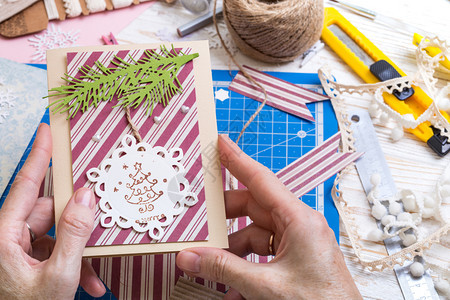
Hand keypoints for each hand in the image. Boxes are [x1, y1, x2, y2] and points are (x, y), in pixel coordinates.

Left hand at [0, 124, 105, 298]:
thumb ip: (73, 232)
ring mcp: (18, 249)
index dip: (39, 155)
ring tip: (90, 271)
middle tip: (94, 220)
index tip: (47, 131)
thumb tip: (84, 196)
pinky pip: (55, 249)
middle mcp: (8, 238)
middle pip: (47, 211)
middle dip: (74, 221)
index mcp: (3, 237)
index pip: (25, 185)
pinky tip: (87, 280)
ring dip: (77, 249)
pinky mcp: (28, 259)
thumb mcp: (59, 275)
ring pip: (55, 231)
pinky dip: (73, 261)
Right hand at [176, 135, 360, 298]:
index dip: (237, 159)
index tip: (220, 143)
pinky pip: (262, 254)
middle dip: (224, 217)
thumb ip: (224, 269)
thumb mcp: (265, 285)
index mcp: (299, 220)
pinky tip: (234, 288)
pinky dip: (245, 266)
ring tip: (212, 267)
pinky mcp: (295, 259)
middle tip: (199, 221)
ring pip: (255, 234)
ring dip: (232, 251)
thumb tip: (190, 257)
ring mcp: (298, 243)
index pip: (260, 180)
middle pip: (253, 209)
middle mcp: (299, 226)